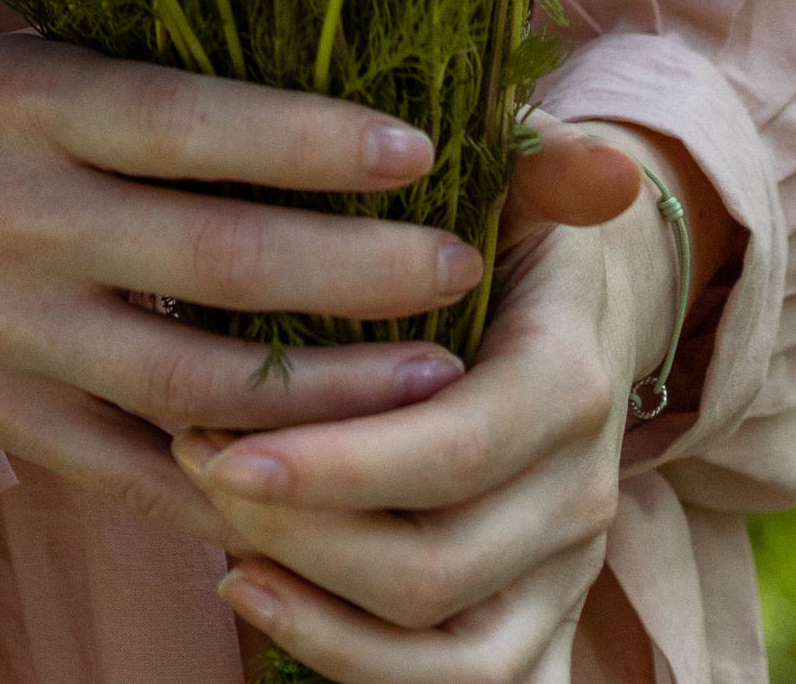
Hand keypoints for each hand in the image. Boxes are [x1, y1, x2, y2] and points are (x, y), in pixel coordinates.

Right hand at [0, 36, 479, 542]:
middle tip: (459, 265)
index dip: (309, 138)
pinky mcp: (2, 418)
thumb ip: (148, 81)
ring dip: (328, 392)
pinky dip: (236, 482)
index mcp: (33, 104)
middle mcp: (20, 215)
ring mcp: (10, 330)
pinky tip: (328, 482)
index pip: (191, 122)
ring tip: (434, 381)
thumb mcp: (32, 65)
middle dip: (355, 269)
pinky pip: (138, 469)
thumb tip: (323, 64)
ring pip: (195, 383)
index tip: (418, 146)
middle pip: (216, 259)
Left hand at [176, 123, 692, 682]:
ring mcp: (565, 575)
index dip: (333, 464)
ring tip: (221, 550)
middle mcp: (580, 496)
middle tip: (192, 464)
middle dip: (299, 532)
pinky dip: (362, 666)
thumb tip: (603, 162)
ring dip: (321, 616)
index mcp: (569, 382)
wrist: (582, 305)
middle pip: (434, 567)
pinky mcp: (542, 625)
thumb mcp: (519, 174)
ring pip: (450, 654)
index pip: (451, 453)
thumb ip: (540, 165)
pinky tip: (264, 595)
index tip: (216, 442)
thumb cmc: (511, 226)